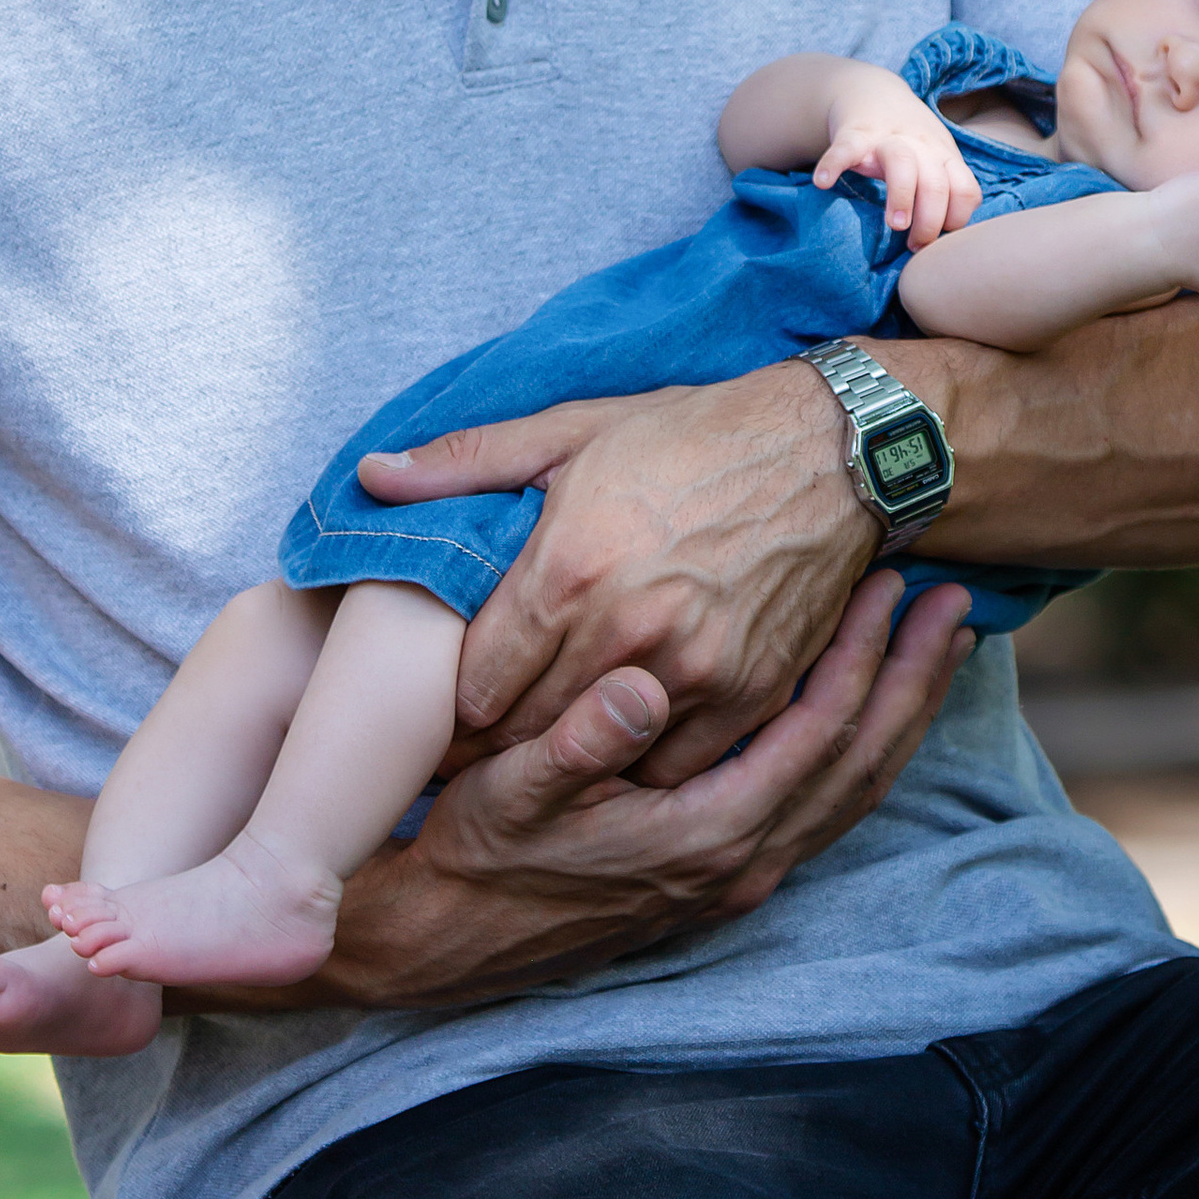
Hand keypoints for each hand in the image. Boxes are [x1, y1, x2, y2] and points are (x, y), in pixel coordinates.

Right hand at [275, 570, 974, 1009]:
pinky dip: (859, 749)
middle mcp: (741, 865)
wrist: (446, 943)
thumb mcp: (509, 790)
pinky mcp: (723, 876)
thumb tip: (641, 687)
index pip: (818, 737)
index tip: (896, 590)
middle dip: (913, 686)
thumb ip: (578, 741)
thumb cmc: (474, 852)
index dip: (863, 661)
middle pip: (862, 767)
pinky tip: (866, 706)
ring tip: (935, 648)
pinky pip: (822, 807)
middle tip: (958, 609)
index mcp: (704, 836)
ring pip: (852, 793)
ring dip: (898, 718)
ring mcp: (738, 877)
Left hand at [358, 361, 880, 782]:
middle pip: (528, 732)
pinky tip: (624, 744)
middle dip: (498, 744)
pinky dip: (645, 760)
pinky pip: (675, 766)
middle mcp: (624, 629)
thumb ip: (465, 464)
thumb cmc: (690, 437)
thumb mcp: (571, 432)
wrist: (829, 449)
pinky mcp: (748, 694)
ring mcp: (692, 670)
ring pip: (600, 756)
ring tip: (546, 754)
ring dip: (572, 757)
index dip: (452, 708)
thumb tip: (369, 477)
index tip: (444, 717)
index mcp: (566, 569)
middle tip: (477, 753)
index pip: (475, 687)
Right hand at [812, 99, 979, 246]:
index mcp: (943, 157)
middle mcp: (921, 146)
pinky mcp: (854, 133)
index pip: (965, 190)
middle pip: (937, 182)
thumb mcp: (934, 157)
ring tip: (894, 225)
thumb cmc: (907, 139)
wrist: (870, 91)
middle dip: (931, 220)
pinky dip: (833, 165)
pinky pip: (845, 148)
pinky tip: (823, 183)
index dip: (956, 220)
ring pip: (901, 162)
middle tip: (915, 245)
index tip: (938, 239)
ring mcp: (887, 138)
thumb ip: (943, 191)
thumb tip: (943, 243)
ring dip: (902, 196)